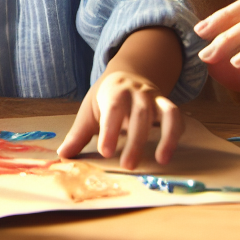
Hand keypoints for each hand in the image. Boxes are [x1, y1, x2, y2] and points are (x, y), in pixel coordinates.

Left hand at [58, 69, 182, 168]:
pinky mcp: (166, 105)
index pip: (113, 109)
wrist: (129, 74)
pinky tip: (168, 153)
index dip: (110, 130)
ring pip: (163, 114)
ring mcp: (154, 98)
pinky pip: (176, 116)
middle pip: (140, 115)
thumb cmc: (107, 97)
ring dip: (165, 137)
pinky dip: (176, 133)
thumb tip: (63, 155)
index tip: (105, 152)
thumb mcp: (90, 111)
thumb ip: (79, 134)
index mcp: (114, 91)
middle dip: (136, 140)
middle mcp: (137, 92)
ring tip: (161, 160)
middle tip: (128, 165)